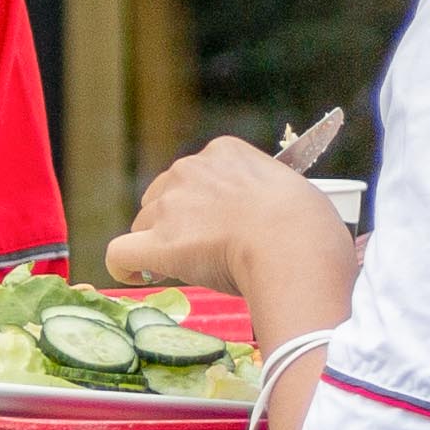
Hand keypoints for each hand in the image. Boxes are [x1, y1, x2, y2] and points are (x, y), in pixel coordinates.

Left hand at [108, 135, 342, 297]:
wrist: (293, 243)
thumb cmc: (308, 223)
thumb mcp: (290, 188)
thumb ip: (265, 196)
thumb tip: (268, 216)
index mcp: (224, 152)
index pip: (196, 176)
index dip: (203, 204)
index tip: (221, 227)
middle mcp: (190, 170)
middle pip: (163, 197)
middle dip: (176, 222)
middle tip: (205, 250)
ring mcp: (171, 206)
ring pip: (144, 226)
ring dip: (159, 244)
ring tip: (189, 269)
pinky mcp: (159, 244)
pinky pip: (121, 254)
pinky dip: (124, 267)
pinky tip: (135, 276)